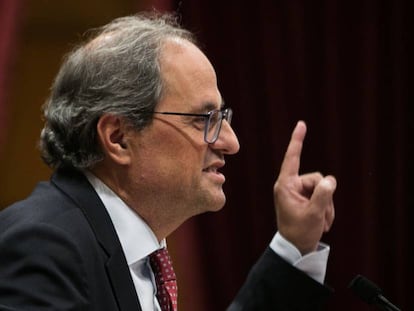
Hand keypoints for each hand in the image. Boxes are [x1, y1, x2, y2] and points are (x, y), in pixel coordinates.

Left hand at [274, 121, 335, 254]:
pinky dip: (325, 208)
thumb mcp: (314, 214)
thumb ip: (323, 195)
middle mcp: (290, 185)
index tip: (301, 124)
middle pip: (316, 178)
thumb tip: (330, 180)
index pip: (292, 158)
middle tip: (321, 216)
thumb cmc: (299, 232)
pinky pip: (322, 195)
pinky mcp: (304, 198)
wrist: (296, 248)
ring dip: (326, 206)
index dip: (297, 140)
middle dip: (324, 197)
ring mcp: (298, 192)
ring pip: (322, 188)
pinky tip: (322, 222)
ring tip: (321, 222)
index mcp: (285, 185)